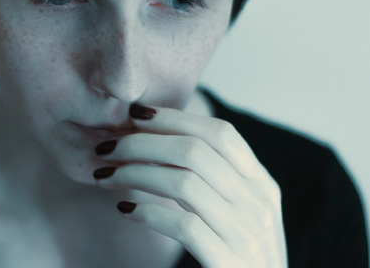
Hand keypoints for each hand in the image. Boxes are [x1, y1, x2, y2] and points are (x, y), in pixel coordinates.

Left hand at [93, 104, 287, 267]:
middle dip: (143, 143)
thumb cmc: (240, 262)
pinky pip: (183, 226)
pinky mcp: (229, 264)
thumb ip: (216, 183)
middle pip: (196, 151)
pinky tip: (127, 212)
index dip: (175, 118)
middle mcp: (259, 205)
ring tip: (106, 176)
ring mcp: (247, 235)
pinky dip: (148, 213)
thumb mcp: (240, 215)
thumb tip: (160, 142)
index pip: (221, 134)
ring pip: (184, 183)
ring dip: (136, 174)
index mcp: (263, 186)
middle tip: (107, 147)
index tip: (135, 116)